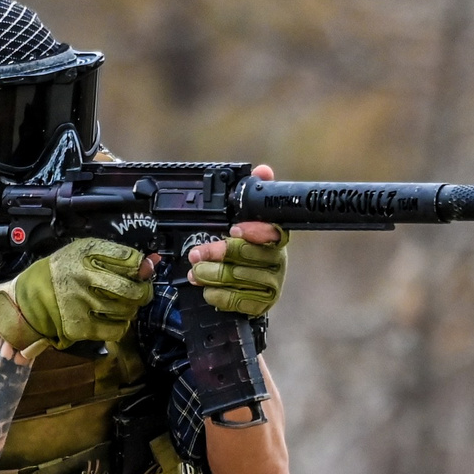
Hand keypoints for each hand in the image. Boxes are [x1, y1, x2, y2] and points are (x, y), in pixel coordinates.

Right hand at [0, 237, 153, 349]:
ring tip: (122, 304)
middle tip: (139, 292)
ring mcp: (81, 303)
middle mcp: (84, 277)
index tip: (139, 271)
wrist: (32, 297)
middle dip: (142, 292)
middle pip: (132, 288)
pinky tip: (114, 318)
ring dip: (130, 309)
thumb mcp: (87, 253)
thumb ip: (118, 257)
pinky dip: (121, 325)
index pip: (130, 259)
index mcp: (86, 253)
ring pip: (126, 310)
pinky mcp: (80, 326)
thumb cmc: (64, 272)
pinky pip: (116, 329)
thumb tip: (153, 263)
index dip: (141, 267)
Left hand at [188, 162, 290, 317]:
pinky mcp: (262, 303)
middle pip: (248, 256)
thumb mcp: (245, 219)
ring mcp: (272, 283)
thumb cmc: (245, 247)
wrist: (250, 285)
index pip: (272, 232)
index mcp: (276, 237)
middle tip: (197, 253)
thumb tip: (263, 171)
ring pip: (240, 279)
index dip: (253, 231)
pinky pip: (240, 301)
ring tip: (195, 271)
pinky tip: (207, 290)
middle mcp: (278, 260)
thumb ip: (252, 194)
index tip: (233, 229)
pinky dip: (220, 296)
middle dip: (218, 253)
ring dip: (212, 275)